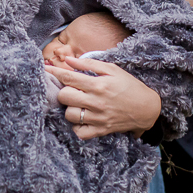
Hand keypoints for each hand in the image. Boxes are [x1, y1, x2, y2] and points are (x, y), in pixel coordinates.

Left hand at [45, 57, 160, 139]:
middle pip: (65, 97)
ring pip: (69, 115)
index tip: (45, 70)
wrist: (147, 108)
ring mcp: (98, 118)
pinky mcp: (101, 130)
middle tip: (72, 90)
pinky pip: (80, 133)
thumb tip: (68, 60)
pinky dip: (77, 127)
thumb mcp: (112, 69)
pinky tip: (81, 119)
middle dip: (64, 91)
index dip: (54, 73)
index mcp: (98, 84)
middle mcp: (96, 102)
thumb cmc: (129, 85)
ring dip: (70, 109)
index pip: (68, 78)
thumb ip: (89, 64)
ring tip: (78, 104)